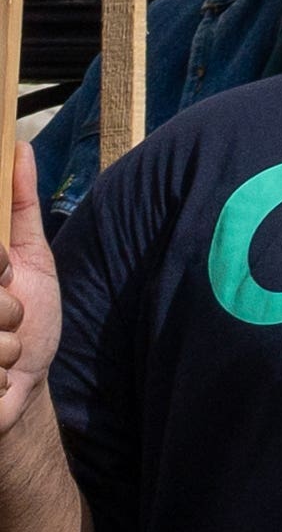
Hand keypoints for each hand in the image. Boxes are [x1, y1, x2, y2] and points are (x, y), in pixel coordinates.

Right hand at [0, 140, 53, 448]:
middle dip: (8, 308)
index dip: (2, 269)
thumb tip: (20, 148)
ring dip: (8, 345)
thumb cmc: (26, 318)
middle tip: (10, 318)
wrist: (20, 382)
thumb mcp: (29, 257)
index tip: (5, 275)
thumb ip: (19, 206)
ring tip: (4, 351)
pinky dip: (4, 371)